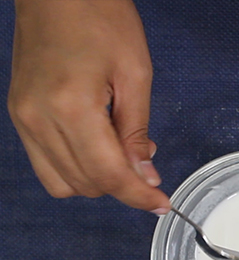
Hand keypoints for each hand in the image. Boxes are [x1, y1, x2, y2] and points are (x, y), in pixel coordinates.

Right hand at [8, 0, 169, 213]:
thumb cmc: (99, 16)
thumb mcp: (135, 74)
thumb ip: (137, 132)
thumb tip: (144, 175)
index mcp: (71, 107)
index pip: (109, 174)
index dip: (138, 196)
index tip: (161, 204)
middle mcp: (38, 119)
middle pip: (86, 184)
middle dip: (123, 187)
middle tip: (149, 169)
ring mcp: (23, 119)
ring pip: (63, 183)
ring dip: (99, 182)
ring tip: (124, 156)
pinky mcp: (19, 116)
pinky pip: (46, 166)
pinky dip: (76, 170)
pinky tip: (98, 152)